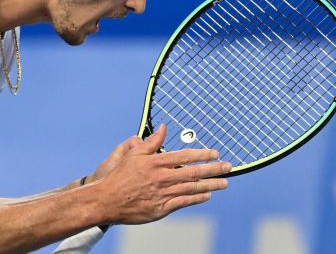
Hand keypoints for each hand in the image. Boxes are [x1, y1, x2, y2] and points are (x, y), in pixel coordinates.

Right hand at [96, 124, 230, 224]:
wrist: (108, 200)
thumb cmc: (120, 176)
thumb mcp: (134, 154)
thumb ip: (152, 142)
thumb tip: (163, 128)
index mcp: (156, 162)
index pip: (185, 156)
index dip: (202, 154)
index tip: (215, 153)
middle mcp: (162, 177)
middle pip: (194, 172)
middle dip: (214, 169)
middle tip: (228, 166)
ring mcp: (163, 194)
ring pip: (193, 188)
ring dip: (211, 185)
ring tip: (224, 182)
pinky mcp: (162, 208)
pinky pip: (185, 202)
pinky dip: (198, 198)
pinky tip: (207, 195)